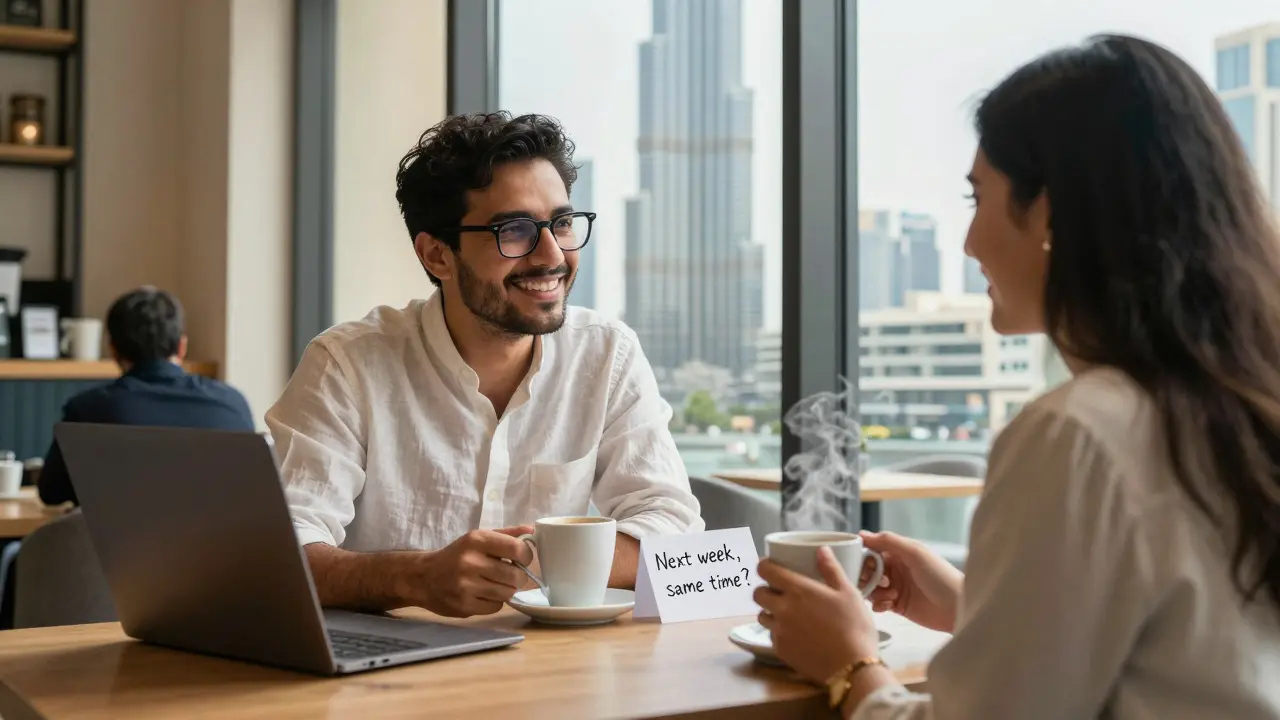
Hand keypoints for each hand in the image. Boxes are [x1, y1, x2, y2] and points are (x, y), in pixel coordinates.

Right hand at [406, 529, 534, 617]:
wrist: (423, 577)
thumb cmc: (456, 555)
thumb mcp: (477, 538)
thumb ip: (506, 534)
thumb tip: (532, 531)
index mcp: (476, 540)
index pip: (517, 549)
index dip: (526, 556)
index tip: (522, 559)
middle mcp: (470, 561)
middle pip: (516, 576)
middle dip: (517, 577)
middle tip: (508, 575)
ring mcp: (466, 585)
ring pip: (508, 593)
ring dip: (506, 590)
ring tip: (494, 584)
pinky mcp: (464, 605)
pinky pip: (496, 607)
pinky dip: (494, 602)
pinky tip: (482, 594)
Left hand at [754, 548, 879, 685]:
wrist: (852, 668)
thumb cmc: (854, 627)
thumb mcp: (849, 593)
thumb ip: (831, 569)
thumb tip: (821, 549)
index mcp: (798, 590)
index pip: (765, 571)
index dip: (764, 566)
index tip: (770, 566)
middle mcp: (783, 609)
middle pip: (758, 594)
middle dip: (765, 589)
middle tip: (780, 592)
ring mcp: (779, 631)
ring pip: (762, 616)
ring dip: (771, 612)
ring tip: (788, 614)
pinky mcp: (781, 650)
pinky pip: (772, 636)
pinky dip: (779, 632)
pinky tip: (796, 634)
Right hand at [859, 531, 962, 632]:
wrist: (958, 608)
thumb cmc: (940, 576)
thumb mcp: (915, 553)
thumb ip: (889, 541)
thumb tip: (861, 534)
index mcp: (900, 553)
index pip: (872, 550)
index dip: (863, 557)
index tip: (860, 564)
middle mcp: (896, 568)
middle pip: (869, 570)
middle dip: (868, 576)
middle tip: (880, 583)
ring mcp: (897, 587)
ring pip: (871, 587)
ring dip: (874, 591)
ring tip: (890, 594)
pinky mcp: (898, 605)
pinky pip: (878, 603)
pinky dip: (879, 604)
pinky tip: (888, 605)